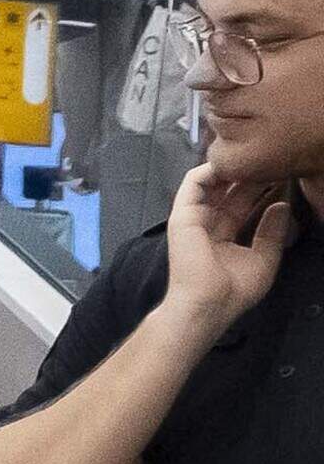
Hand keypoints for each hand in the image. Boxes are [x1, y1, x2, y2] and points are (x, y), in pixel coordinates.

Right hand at [164, 166, 296, 326]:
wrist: (207, 305)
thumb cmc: (231, 292)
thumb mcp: (263, 259)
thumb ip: (272, 232)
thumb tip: (282, 206)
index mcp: (223, 236)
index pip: (241, 203)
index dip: (259, 187)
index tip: (280, 175)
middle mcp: (206, 225)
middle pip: (227, 190)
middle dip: (248, 173)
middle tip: (271, 160)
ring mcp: (193, 219)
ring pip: (210, 181)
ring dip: (230, 168)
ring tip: (252, 158)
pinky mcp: (182, 215)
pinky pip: (193, 182)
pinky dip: (210, 169)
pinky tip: (232, 163)